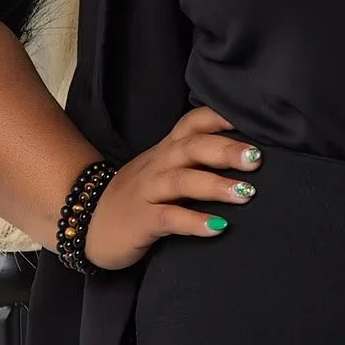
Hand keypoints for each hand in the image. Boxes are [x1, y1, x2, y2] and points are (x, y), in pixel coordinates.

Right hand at [80, 105, 263, 271]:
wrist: (87, 221)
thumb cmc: (139, 196)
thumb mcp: (164, 170)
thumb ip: (195, 160)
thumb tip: (246, 155)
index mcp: (167, 149)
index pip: (194, 123)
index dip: (221, 117)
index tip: (254, 118)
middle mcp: (158, 164)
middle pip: (192, 147)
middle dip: (225, 150)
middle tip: (257, 158)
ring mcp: (147, 192)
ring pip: (182, 180)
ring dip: (215, 185)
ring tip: (247, 193)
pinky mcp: (141, 221)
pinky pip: (169, 218)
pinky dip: (194, 221)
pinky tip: (218, 227)